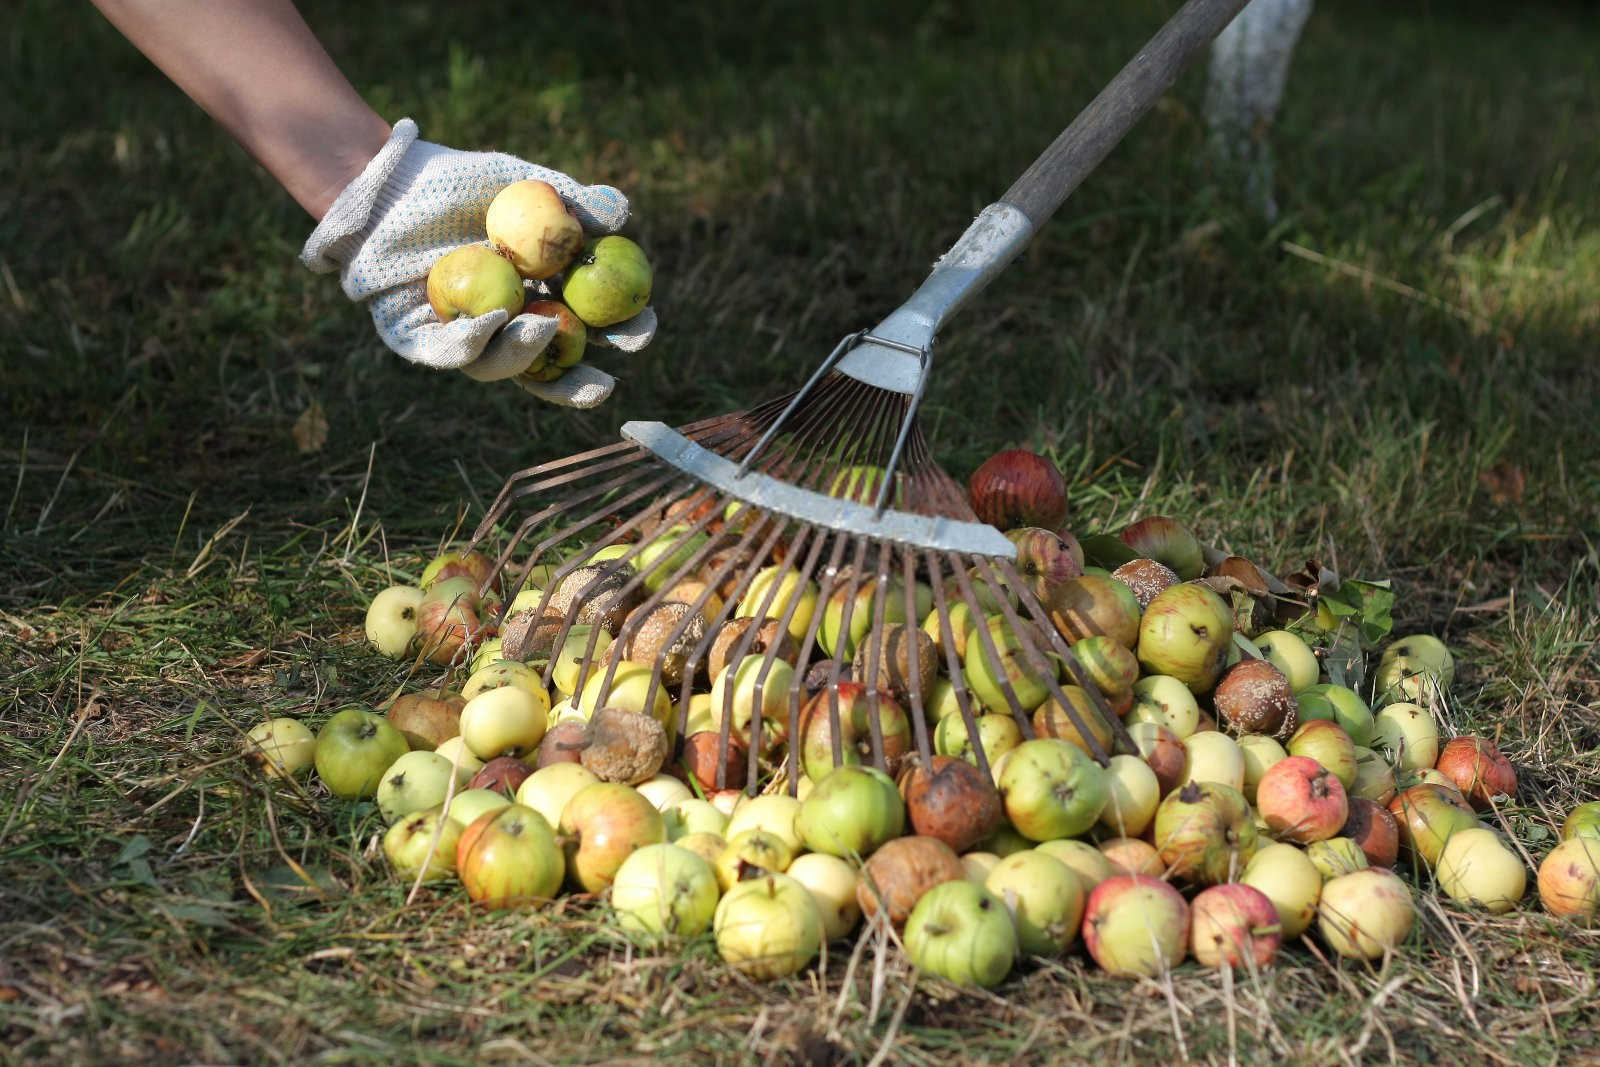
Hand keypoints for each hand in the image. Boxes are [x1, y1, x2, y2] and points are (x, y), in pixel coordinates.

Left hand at [300, 119, 655, 407]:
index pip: (590, 324)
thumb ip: (569, 199)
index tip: (643, 326)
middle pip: (551, 368)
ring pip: (501, 366)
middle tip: (605, 386)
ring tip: (542, 331)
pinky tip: (495, 321)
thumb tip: (621, 213)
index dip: (620, 332)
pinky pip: (450, 353)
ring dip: (526, 355)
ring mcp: (464, 337)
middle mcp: (506, 324)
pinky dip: (475, 341)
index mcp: (539, 294)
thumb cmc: (454, 183)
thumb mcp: (518, 183)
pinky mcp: (419, 340)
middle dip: (579, 385)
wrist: (384, 184)